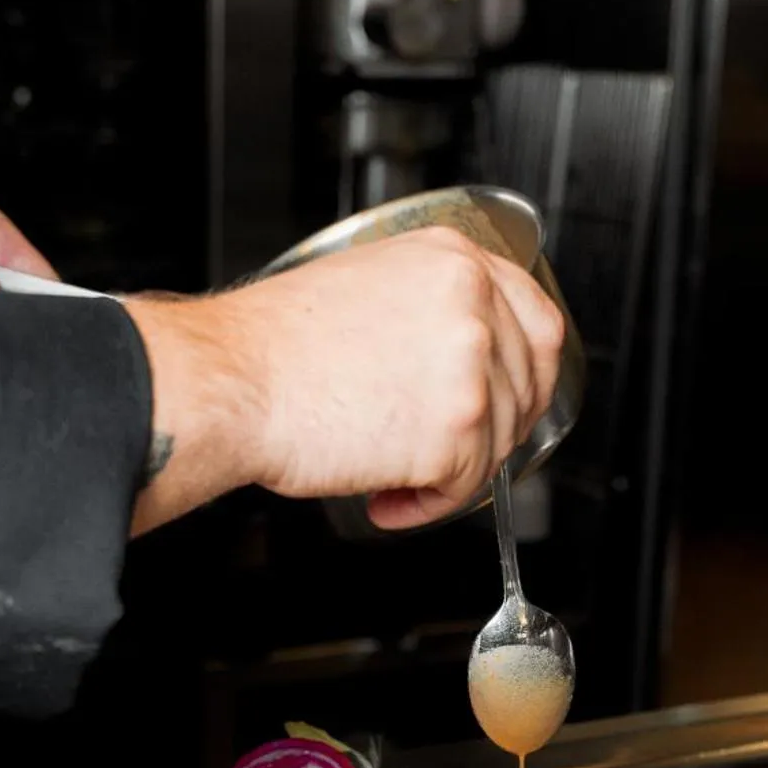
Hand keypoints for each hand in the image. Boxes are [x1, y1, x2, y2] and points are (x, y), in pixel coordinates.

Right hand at [124, 228, 563, 534]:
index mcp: (452, 261)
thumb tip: (453, 360)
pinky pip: (464, 489)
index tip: (508, 403)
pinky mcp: (458, 430)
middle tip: (449, 453)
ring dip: (450, 472)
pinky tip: (385, 497)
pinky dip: (426, 506)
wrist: (231, 382)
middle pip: (528, 386)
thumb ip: (426, 309)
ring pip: (498, 442)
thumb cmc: (270, 346)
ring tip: (389, 473)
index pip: (537, 321)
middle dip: (493, 431)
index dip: (525, 375)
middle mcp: (473, 304)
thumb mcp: (364, 288)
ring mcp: (472, 366)